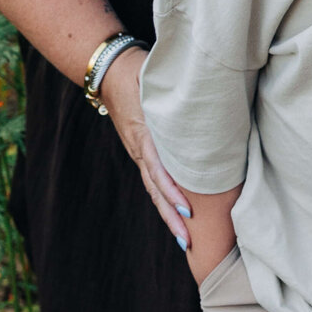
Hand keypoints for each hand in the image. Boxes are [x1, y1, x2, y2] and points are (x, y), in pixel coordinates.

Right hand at [99, 49, 190, 246]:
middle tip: (189, 241)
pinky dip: (164, 200)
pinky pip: (152, 181)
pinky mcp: (140, 152)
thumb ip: (174, 94)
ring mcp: (138, 152)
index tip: (189, 210)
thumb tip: (202, 99)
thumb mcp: (154, 80)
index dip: (173, 191)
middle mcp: (140, 148)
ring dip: (168, 215)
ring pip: (153, 190)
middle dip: (172, 217)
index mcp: (144, 133)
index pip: (158, 169)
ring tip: (186, 241)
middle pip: (155, 189)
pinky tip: (177, 217)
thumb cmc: (140, 71)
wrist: (110, 70)